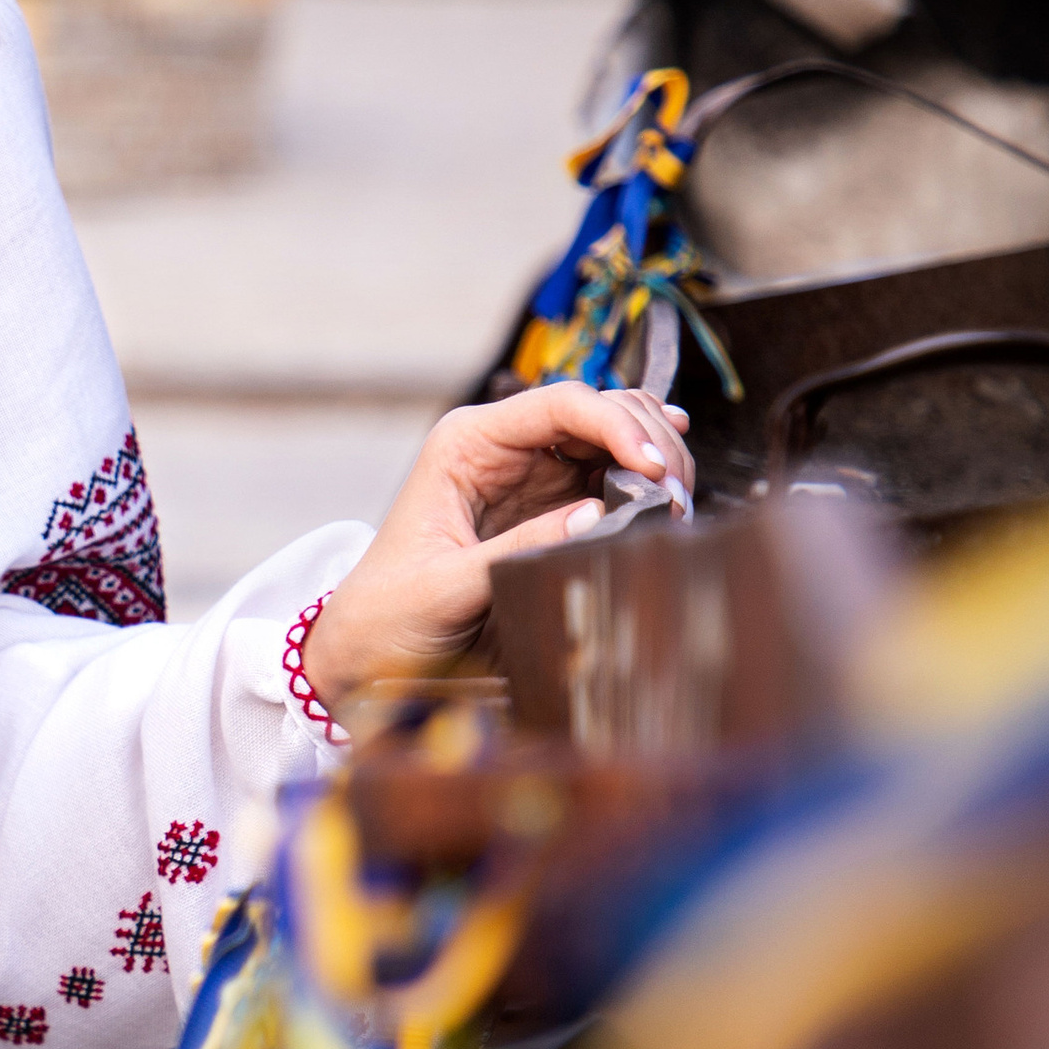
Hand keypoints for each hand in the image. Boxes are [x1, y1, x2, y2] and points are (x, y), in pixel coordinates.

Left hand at [303, 385, 694, 707]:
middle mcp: (502, 447)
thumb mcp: (448, 586)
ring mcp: (531, 475)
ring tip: (678, 502)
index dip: (616, 423)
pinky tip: (670, 493)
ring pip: (614, 437)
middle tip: (677, 493)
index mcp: (467, 444)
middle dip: (647, 439)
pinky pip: (612, 476)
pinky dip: (645, 481)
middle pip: (597, 411)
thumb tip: (597, 516)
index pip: (559, 404)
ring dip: (655, 459)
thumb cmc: (391, 611)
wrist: (370, 644)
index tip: (653, 465)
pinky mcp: (552, 507)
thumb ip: (516, 551)